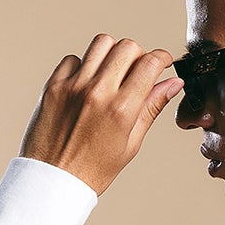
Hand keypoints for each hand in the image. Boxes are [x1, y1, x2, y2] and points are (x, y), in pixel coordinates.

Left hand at [19, 34, 184, 196]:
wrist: (52, 181)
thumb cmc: (93, 170)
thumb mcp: (130, 144)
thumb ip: (151, 108)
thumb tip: (172, 84)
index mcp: (121, 110)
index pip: (150, 64)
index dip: (162, 59)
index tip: (164, 62)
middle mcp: (98, 92)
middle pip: (127, 46)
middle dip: (139, 54)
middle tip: (138, 71)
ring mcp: (73, 86)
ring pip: (101, 43)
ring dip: (113, 54)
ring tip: (112, 73)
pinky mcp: (54, 85)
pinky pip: (73, 59)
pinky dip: (84, 66)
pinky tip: (87, 85)